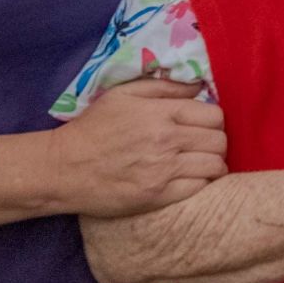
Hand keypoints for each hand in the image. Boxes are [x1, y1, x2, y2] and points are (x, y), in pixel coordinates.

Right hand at [46, 78, 226, 216]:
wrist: (64, 168)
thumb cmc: (93, 127)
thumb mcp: (123, 94)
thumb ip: (164, 87)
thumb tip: (199, 86)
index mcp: (160, 113)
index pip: (214, 115)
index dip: (213, 119)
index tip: (202, 125)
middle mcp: (167, 141)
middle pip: (219, 141)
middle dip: (216, 141)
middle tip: (202, 145)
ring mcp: (164, 171)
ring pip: (215, 166)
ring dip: (212, 164)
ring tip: (199, 163)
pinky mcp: (158, 196)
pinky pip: (199, 189)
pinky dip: (201, 183)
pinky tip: (189, 179)